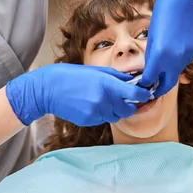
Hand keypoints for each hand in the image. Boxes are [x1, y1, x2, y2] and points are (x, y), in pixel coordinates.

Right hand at [6, 63, 150, 126]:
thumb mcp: (96, 71)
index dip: (143, 95)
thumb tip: (133, 81)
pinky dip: (102, 114)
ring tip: (102, 100)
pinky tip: (90, 104)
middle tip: (124, 99)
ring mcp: (96, 113)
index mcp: (107, 85)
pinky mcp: (88, 121)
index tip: (145, 94)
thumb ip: (117, 77)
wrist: (48, 89)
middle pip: (128, 110)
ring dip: (114, 110)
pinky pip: (102, 120)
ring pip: (115, 116)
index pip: (136, 95)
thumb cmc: (71, 76)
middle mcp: (104, 101)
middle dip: (129, 106)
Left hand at [140, 0, 192, 97]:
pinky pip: (188, 58)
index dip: (145, 84)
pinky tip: (179, 42)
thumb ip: (152, 54)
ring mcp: (190, 54)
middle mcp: (176, 58)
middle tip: (152, 90)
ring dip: (171, 68)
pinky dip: (181, 56)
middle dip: (159, 88)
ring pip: (179, 69)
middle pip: (168, 83)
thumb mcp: (152, 34)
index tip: (142, 87)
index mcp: (160, 54)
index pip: (150, 79)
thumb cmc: (164, 9)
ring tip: (166, 55)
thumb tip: (152, 68)